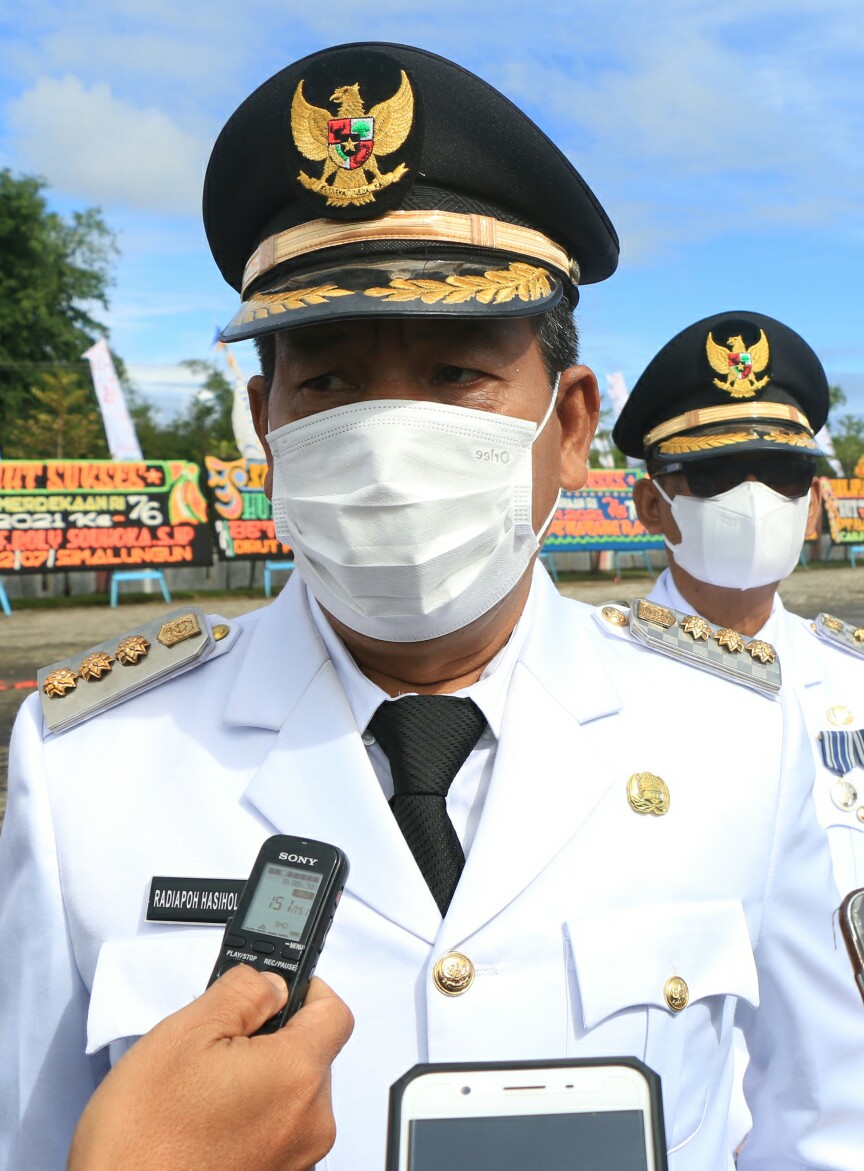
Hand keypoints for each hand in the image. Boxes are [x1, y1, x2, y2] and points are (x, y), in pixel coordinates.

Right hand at [67, 966, 353, 1170]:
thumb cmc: (142, 1140)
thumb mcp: (183, 1034)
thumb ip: (241, 993)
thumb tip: (273, 982)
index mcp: (296, 1074)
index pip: (334, 1012)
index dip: (306, 991)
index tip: (275, 992)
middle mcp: (310, 1122)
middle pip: (311, 1055)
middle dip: (272, 1041)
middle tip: (217, 1048)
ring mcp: (297, 1160)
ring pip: (293, 1095)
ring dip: (260, 1083)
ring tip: (203, 1096)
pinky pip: (278, 1133)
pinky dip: (252, 1121)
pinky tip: (207, 1128)